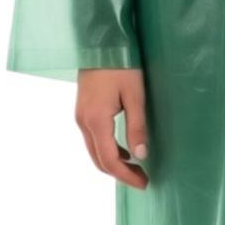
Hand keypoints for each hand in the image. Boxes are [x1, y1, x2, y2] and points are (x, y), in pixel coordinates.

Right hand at [76, 68, 150, 190]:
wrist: (101, 40)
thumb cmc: (122, 64)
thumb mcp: (135, 94)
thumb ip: (137, 126)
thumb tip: (141, 155)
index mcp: (96, 121)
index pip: (109, 161)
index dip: (126, 176)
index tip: (144, 183)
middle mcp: (83, 122)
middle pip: (98, 160)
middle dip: (120, 173)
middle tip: (142, 179)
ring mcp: (80, 116)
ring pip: (94, 151)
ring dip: (113, 162)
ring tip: (136, 166)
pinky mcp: (83, 109)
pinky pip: (93, 138)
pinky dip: (107, 149)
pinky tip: (124, 148)